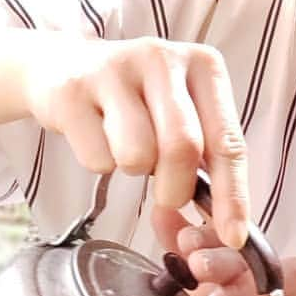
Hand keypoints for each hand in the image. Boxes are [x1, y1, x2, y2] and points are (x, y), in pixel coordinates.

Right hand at [21, 34, 249, 247]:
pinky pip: (98, 158)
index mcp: (203, 65)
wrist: (62, 65)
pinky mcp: (72, 91)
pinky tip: (96, 137)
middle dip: (176, 189)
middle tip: (167, 198)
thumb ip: (207, 156)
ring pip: (137, 154)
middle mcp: (162, 58)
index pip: (228, 141)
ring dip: (134, 170)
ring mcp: (114, 70)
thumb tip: (227, 223)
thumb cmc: (135, 100)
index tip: (232, 237)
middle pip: (182, 148)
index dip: (232, 196)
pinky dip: (100, 163)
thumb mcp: (181, 113)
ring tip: (127, 150)